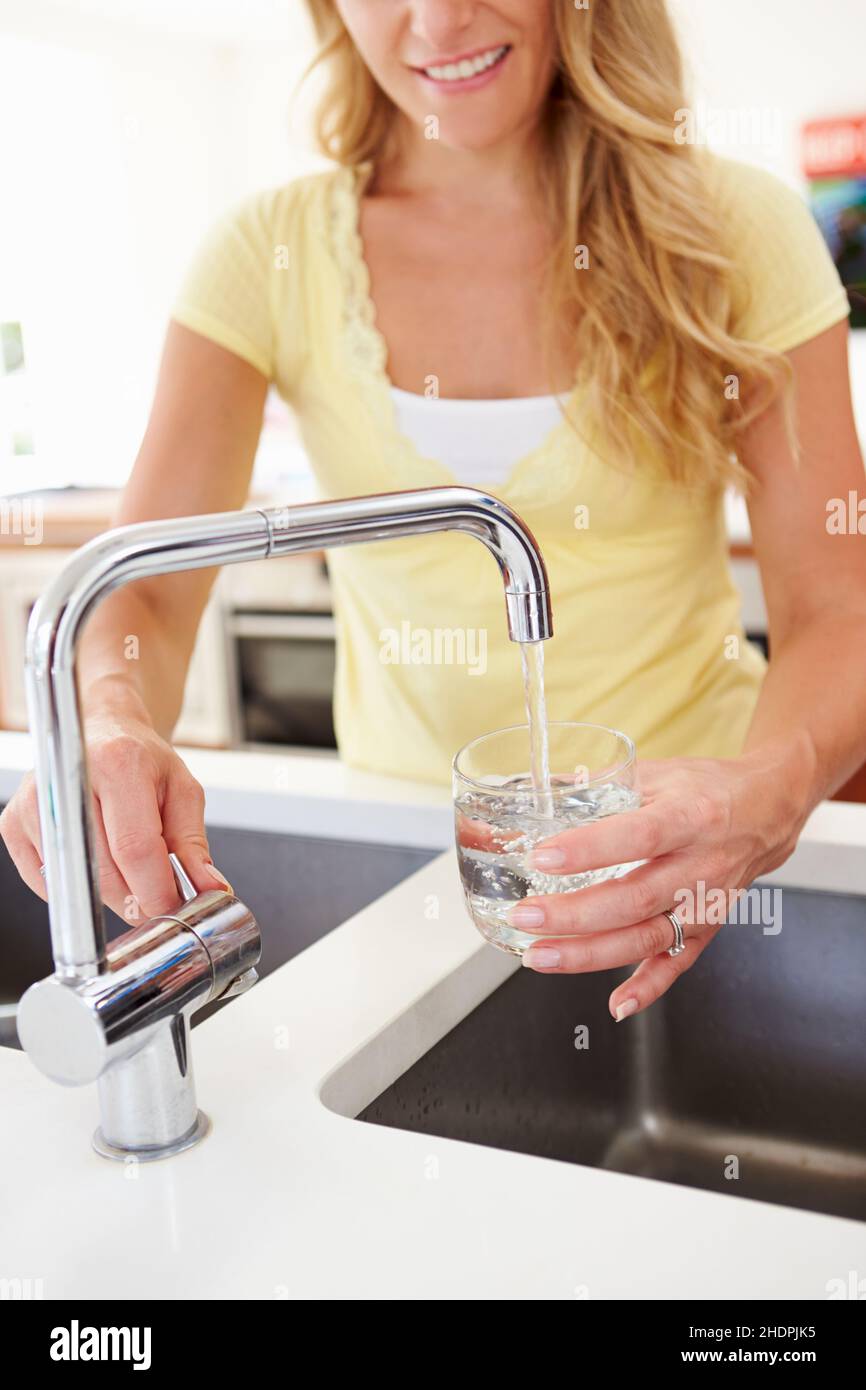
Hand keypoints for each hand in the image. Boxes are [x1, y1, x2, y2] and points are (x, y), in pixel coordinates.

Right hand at [0, 711, 231, 924]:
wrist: (101, 731)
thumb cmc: (141, 760)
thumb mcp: (182, 791)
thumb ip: (194, 843)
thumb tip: (209, 889)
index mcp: (118, 763)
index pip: (135, 848)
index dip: (156, 890)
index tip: (172, 907)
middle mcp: (67, 779)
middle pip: (103, 872)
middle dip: (135, 898)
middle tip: (154, 893)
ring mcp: (34, 803)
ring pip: (75, 883)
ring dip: (107, 893)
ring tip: (125, 865)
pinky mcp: (13, 823)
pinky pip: (48, 884)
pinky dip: (78, 886)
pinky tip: (93, 858)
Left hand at [508, 744, 810, 1019]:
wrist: (769, 810)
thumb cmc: (708, 788)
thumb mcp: (659, 771)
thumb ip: (601, 783)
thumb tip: (539, 788)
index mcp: (690, 816)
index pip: (638, 835)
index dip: (589, 849)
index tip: (543, 857)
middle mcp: (702, 864)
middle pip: (635, 898)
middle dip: (574, 914)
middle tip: (526, 916)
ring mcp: (706, 902)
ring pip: (647, 937)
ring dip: (591, 954)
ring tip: (540, 956)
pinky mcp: (709, 928)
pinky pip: (678, 964)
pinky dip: (648, 988)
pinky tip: (616, 1004)